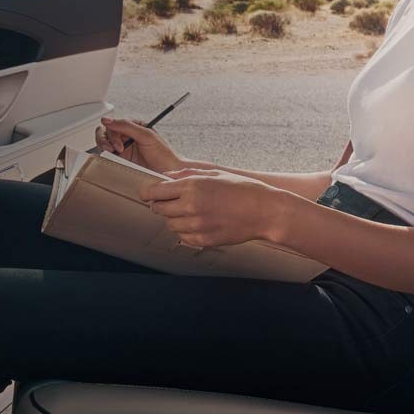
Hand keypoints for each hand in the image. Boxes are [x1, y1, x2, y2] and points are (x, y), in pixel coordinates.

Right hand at [99, 116, 183, 171]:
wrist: (169, 174)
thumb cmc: (164, 155)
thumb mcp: (147, 136)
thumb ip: (127, 126)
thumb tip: (107, 120)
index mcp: (134, 127)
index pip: (114, 124)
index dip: (112, 133)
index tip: (119, 145)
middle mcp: (127, 136)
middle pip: (105, 133)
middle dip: (106, 140)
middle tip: (115, 150)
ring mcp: (123, 149)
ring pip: (103, 143)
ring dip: (104, 147)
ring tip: (112, 154)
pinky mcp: (121, 161)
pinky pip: (106, 157)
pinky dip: (104, 157)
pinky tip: (111, 160)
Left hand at [142, 170, 295, 248]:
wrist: (265, 211)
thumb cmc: (244, 189)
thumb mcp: (215, 173)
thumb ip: (187, 174)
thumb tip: (166, 177)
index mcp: (192, 186)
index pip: (154, 192)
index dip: (148, 192)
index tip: (149, 192)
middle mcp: (191, 206)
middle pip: (158, 209)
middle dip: (161, 204)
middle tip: (171, 200)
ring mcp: (197, 225)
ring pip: (170, 224)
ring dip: (174, 218)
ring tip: (190, 211)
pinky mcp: (204, 239)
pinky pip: (183, 237)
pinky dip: (185, 230)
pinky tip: (199, 222)